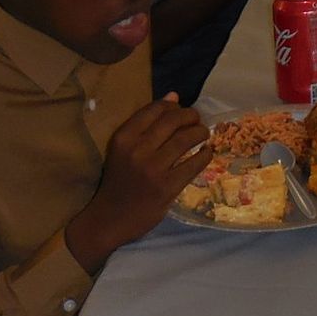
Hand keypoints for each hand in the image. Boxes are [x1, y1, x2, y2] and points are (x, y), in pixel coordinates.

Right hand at [65, 96, 209, 270]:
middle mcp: (137, 150)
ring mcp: (153, 169)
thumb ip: (146, 123)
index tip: (181, 111)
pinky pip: (194, 164)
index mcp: (123, 137)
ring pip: (185, 139)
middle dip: (190, 116)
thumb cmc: (118, 180)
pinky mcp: (167, 187)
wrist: (110, 218)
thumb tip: (173, 96)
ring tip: (203, 133)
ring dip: (200, 132)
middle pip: (173, 120)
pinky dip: (205, 154)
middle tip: (196, 120)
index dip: (174, 106)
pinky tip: (206, 152)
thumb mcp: (123, 149)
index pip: (155, 110)